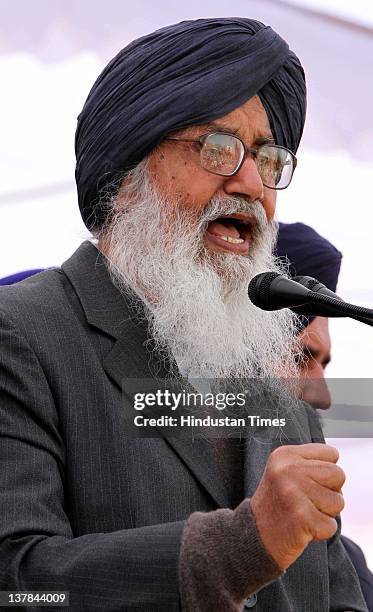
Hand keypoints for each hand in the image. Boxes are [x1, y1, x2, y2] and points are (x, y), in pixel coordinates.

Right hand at [250, 443, 344, 570]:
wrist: (254, 536)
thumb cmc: (279, 503)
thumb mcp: (285, 472)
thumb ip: (311, 463)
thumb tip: (337, 469)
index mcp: (285, 455)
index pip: (331, 454)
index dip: (326, 472)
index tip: (307, 483)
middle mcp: (287, 469)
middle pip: (338, 474)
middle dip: (330, 491)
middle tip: (307, 501)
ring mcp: (293, 493)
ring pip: (338, 501)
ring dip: (326, 513)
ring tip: (303, 514)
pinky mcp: (301, 517)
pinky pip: (331, 525)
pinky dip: (321, 531)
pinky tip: (302, 528)